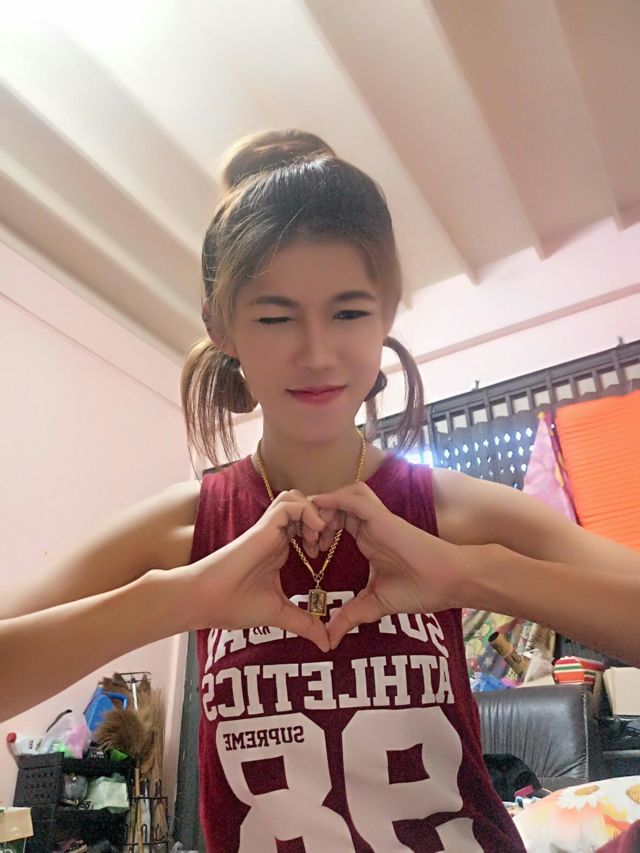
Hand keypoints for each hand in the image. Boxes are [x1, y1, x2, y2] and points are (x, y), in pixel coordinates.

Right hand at [189, 490, 329, 651]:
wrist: (206, 602)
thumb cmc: (234, 605)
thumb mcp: (279, 614)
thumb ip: (304, 623)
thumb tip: (327, 644)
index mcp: (279, 549)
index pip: (305, 525)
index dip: (322, 531)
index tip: (326, 552)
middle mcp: (276, 535)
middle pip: (304, 506)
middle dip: (323, 517)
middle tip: (327, 541)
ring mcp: (269, 529)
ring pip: (296, 498)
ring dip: (314, 512)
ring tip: (319, 536)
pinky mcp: (263, 527)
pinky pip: (289, 505)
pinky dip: (306, 512)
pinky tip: (313, 533)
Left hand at [311, 483, 466, 648]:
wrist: (446, 583)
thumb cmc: (418, 589)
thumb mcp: (374, 604)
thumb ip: (350, 616)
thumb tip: (328, 640)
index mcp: (367, 538)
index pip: (336, 521)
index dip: (318, 529)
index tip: (310, 551)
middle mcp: (370, 524)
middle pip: (336, 504)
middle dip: (316, 516)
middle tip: (307, 540)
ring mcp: (376, 519)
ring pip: (344, 495)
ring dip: (325, 505)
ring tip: (315, 528)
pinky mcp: (383, 517)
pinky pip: (355, 500)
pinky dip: (335, 499)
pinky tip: (319, 508)